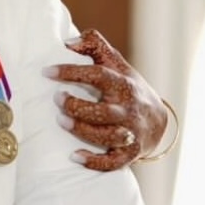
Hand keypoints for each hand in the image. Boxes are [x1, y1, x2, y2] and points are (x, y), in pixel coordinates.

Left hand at [45, 29, 167, 170]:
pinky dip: (94, 162)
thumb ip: (94, 46)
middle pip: (103, 111)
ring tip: (61, 121)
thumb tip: (68, 42)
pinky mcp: (128, 154)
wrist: (158, 120)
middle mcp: (128, 110)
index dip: (72, 72)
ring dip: (82, 131)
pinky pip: (112, 162)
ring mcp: (130, 133)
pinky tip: (74, 156)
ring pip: (107, 136)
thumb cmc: (128, 88)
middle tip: (56, 98)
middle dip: (77, 106)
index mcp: (124, 85)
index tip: (46, 71)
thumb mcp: (116, 64)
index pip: (99, 75)